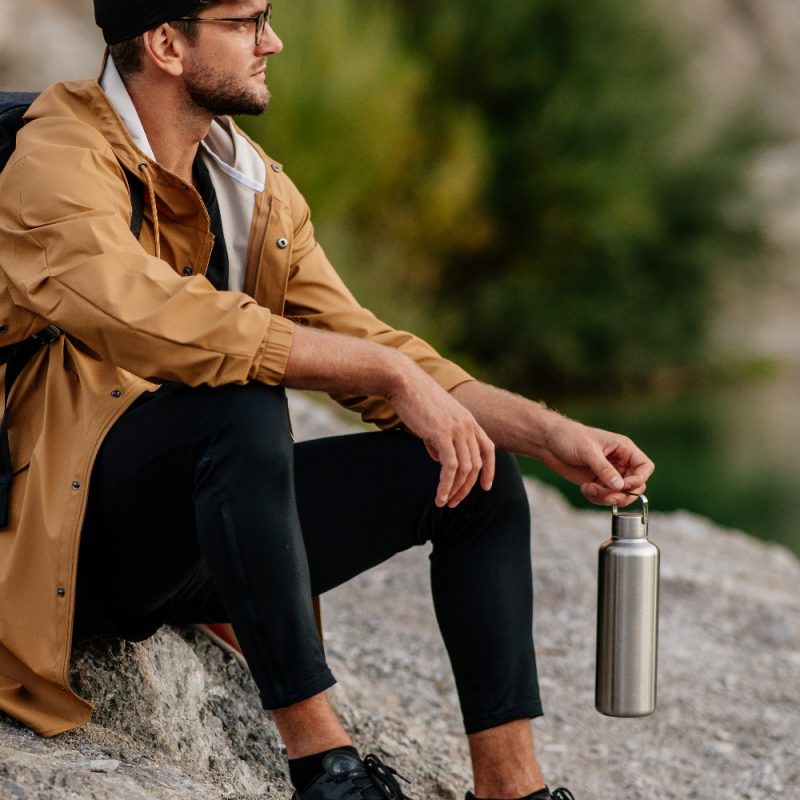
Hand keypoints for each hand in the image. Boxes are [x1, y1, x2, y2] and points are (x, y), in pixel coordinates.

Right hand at [388, 368, 495, 507]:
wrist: (404, 382)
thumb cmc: (415, 399)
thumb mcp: (435, 419)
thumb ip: (441, 438)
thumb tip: (439, 458)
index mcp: (468, 420)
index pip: (488, 448)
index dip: (489, 470)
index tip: (485, 487)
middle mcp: (467, 425)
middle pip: (476, 464)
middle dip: (467, 488)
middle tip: (454, 501)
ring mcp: (457, 429)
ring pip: (465, 469)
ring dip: (456, 490)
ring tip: (445, 502)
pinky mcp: (442, 434)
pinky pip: (450, 467)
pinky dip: (446, 485)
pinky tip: (439, 496)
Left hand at [538, 416, 653, 505]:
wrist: (548, 442)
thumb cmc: (570, 437)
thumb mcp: (588, 451)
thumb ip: (604, 469)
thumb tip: (620, 486)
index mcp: (623, 448)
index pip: (645, 467)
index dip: (639, 479)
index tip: (623, 486)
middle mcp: (620, 462)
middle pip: (635, 486)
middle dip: (622, 494)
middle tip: (606, 495)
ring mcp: (608, 474)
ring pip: (620, 495)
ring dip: (606, 497)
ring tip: (589, 489)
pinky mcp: (597, 482)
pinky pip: (605, 497)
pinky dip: (597, 498)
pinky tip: (585, 489)